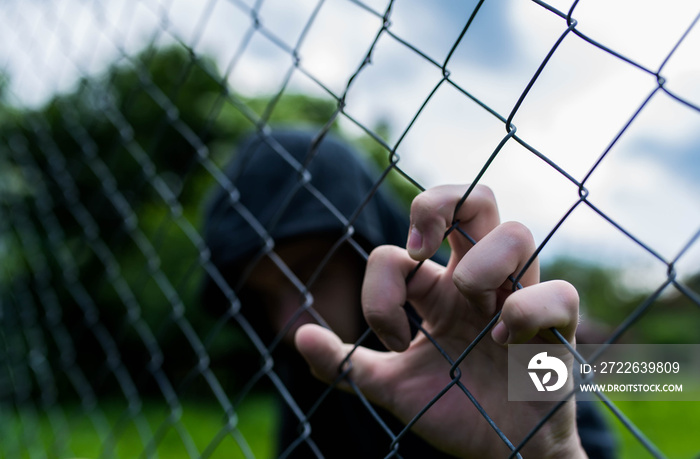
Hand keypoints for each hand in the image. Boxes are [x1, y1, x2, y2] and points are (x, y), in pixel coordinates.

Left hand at [295, 185, 586, 457]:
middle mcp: (479, 283)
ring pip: (517, 234)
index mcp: (438, 291)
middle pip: (475, 199)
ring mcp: (519, 300)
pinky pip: (559, 292)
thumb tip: (297, 337)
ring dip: (482, 263)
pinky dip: (527, 308)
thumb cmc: (451, 411)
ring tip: (471, 306)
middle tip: (419, 249)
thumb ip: (346, 364)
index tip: (393, 340)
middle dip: (438, 205)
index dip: (382, 289)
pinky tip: (505, 340)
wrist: (499, 454)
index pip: (398, 251)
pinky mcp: (556, 330)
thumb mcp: (391, 387)